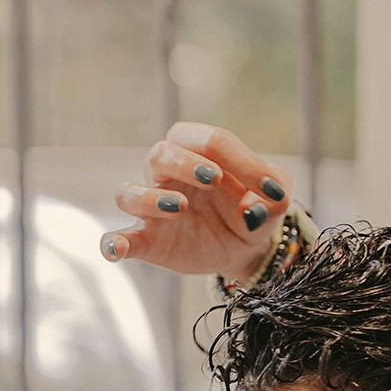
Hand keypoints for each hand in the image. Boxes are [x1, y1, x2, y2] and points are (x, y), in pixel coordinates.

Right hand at [101, 123, 291, 281]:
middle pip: (160, 153)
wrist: (248, 245)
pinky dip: (114, 243)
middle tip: (214, 178)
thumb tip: (257, 209)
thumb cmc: (256, 204)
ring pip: (128, 192)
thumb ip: (276, 193)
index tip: (268, 187)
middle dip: (185, 162)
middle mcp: (168, 173)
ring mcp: (154, 208)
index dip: (239, 159)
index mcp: (200, 151)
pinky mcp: (148, 240)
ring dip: (149, 198)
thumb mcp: (276, 195)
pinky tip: (118, 250)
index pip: (209, 140)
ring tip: (181, 207)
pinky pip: (118, 238)